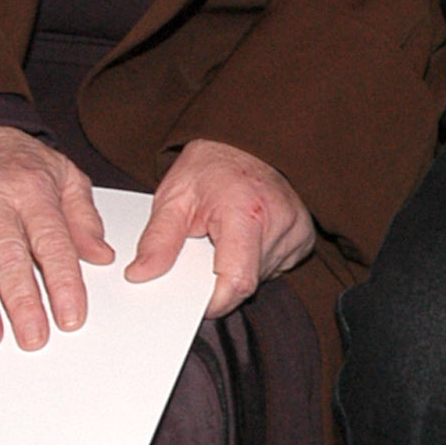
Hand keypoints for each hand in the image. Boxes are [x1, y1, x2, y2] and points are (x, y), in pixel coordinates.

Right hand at [0, 128, 113, 349]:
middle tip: (34, 336)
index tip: (72, 316)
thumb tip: (101, 257)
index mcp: (31, 191)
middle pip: (6, 255)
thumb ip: (84, 217)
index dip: (63, 281)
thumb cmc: (14, 158)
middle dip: (21, 300)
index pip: (51, 241)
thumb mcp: (62, 172)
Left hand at [124, 138, 313, 314]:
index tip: (194, 303)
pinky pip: (275, 267)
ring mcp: (297, 232)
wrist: (245, 141)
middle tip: (204, 250)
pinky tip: (244, 238)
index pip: (236, 282)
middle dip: (219, 280)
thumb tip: (140, 275)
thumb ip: (157, 240)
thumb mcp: (174, 197)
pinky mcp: (305, 238)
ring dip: (237, 269)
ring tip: (224, 237)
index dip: (214, 302)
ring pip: (261, 278)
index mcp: (247, 212)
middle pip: (247, 281)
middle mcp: (280, 223)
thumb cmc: (210, 168)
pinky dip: (254, 261)